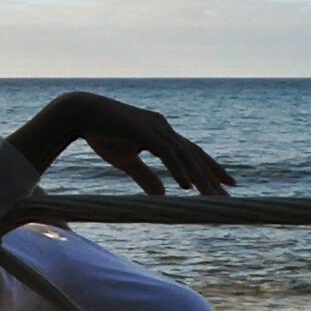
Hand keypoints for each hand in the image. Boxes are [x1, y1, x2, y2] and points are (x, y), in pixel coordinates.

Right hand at [69, 94, 235, 197]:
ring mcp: (156, 127)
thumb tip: (164, 195)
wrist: (79, 113)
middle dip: (213, 175)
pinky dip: (178, 170)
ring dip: (201, 177)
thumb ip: (145, 176)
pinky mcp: (144, 130)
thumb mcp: (126, 161)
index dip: (210, 168)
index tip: (226, 184)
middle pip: (195, 154)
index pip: (192, 153)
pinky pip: (166, 153)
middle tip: (230, 195)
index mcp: (161, 133)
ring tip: (213, 198)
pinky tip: (186, 187)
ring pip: (185, 155)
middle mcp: (163, 128)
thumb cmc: (101, 134)